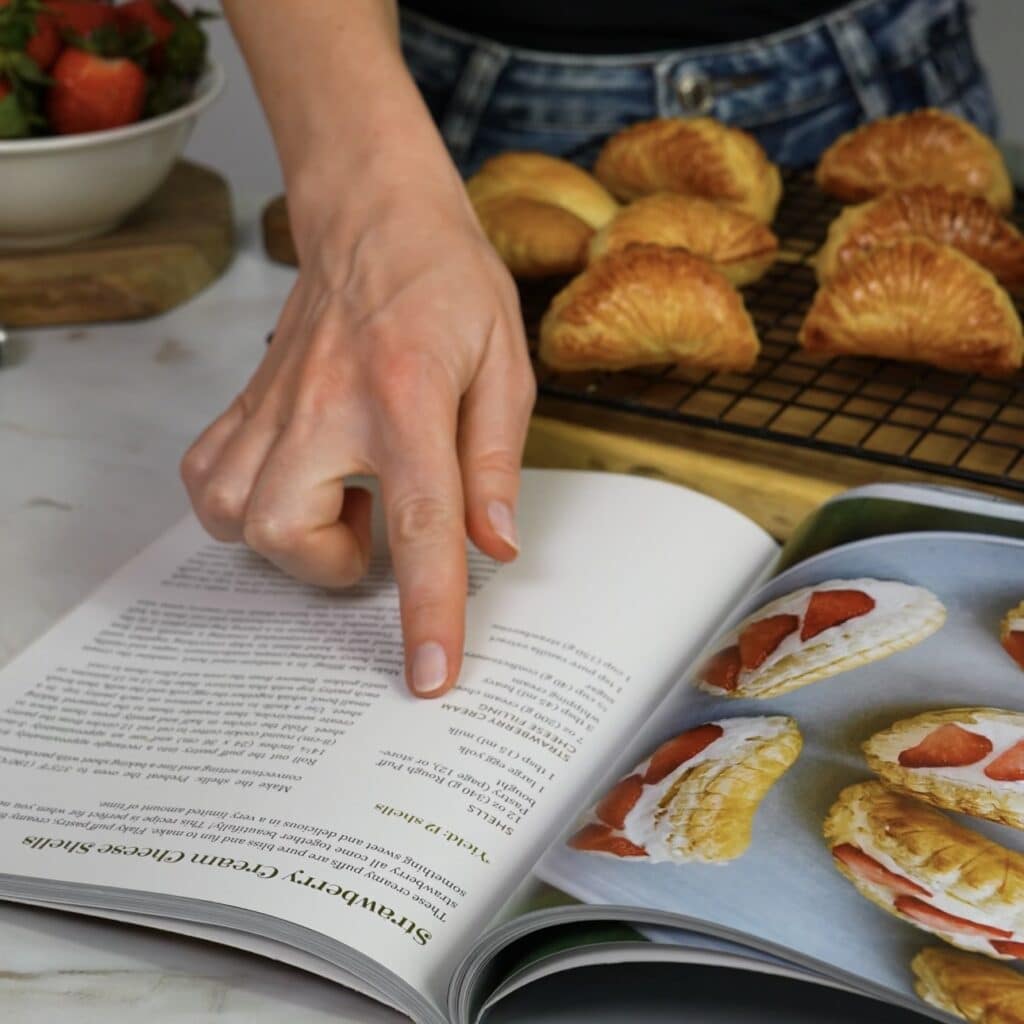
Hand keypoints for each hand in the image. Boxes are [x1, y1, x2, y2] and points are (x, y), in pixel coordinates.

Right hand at [180, 183, 534, 697]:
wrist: (375, 216)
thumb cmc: (447, 282)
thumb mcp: (504, 365)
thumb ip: (496, 463)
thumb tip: (493, 545)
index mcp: (407, 396)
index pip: (419, 523)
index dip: (427, 609)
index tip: (427, 677)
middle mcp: (326, 404)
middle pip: (286, 530)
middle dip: (335, 560)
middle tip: (378, 522)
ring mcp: (274, 402)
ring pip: (231, 514)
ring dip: (289, 535)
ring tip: (338, 496)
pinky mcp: (245, 400)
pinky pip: (205, 478)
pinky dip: (239, 504)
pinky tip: (294, 480)